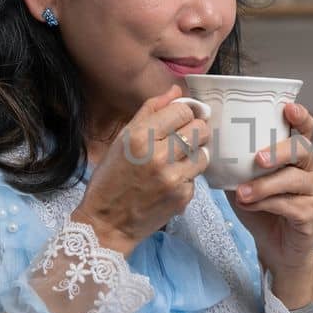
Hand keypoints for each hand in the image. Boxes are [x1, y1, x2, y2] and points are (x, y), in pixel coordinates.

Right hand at [74, 85, 210, 254]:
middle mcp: (158, 156)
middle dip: (195, 131)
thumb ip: (150, 111)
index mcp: (140, 137)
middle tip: (183, 138)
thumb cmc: (111, 178)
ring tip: (177, 161)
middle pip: (200, 129)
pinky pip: (197, 177)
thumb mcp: (122, 139)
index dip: (184, 113)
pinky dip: (188, 177)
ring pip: (204, 153)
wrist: (107, 223)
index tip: (180, 119)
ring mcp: (173, 178)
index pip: (183, 111)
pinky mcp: (183, 197)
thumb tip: (176, 90)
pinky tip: (171, 181)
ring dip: (194, 154)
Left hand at [231, 101, 312, 303]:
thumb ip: (235, 163)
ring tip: (243, 193)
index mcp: (296, 155)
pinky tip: (249, 205)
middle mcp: (310, 169)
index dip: (300, 116)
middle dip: (280, 151)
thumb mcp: (243, 180)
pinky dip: (266, 204)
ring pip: (294, 180)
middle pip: (303, 150)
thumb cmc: (261, 208)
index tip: (288, 108)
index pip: (305, 129)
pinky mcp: (311, 215)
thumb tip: (207, 144)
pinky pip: (290, 205)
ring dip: (265, 185)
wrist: (275, 247)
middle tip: (258, 159)